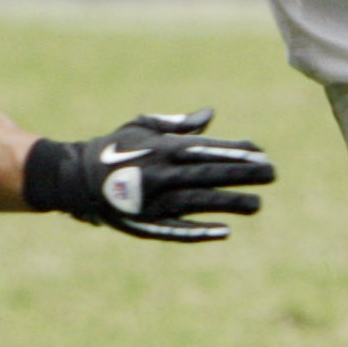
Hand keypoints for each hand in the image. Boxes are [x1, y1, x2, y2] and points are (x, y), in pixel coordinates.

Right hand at [23, 111, 275, 242]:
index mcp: (161, 148)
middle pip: (208, 174)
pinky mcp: (146, 223)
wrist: (75, 178)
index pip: (205, 149)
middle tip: (272, 174)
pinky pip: (177, 229)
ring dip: (229, 203)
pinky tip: (225, 231)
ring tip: (257, 204)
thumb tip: (210, 115)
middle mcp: (160, 174)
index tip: (261, 152)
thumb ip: (178, 125)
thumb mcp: (142, 126)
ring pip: (198, 202)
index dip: (235, 151)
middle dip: (242, 174)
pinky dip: (200, 230)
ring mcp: (153, 201)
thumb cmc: (115, 147)